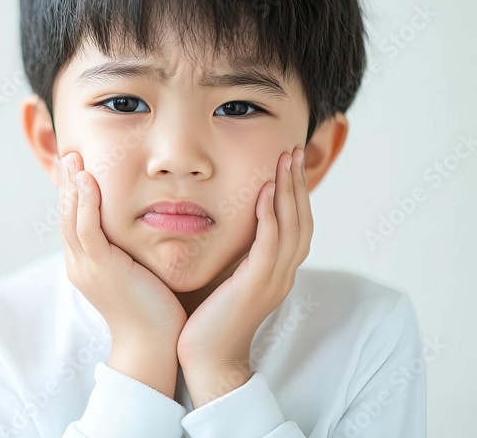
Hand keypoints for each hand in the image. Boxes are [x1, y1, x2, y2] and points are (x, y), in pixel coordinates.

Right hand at [59, 151, 185, 396]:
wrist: (154, 344)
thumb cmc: (154, 311)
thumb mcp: (138, 272)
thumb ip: (132, 251)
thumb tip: (142, 231)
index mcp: (86, 265)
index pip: (74, 222)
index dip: (74, 194)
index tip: (80, 169)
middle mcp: (79, 264)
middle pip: (65, 216)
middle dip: (68, 184)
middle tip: (71, 155)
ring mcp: (86, 267)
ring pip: (70, 218)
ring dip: (72, 186)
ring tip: (75, 159)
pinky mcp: (100, 268)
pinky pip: (86, 229)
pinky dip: (85, 203)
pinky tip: (88, 181)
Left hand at [177, 147, 312, 406]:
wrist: (206, 357)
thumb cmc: (207, 318)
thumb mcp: (224, 277)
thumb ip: (232, 253)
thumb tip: (223, 223)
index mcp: (276, 272)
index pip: (295, 224)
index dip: (295, 192)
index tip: (289, 161)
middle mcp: (282, 274)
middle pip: (301, 220)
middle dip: (298, 183)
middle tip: (294, 150)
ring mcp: (273, 281)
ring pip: (291, 228)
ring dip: (289, 191)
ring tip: (285, 161)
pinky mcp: (256, 287)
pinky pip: (269, 246)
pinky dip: (270, 217)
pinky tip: (265, 193)